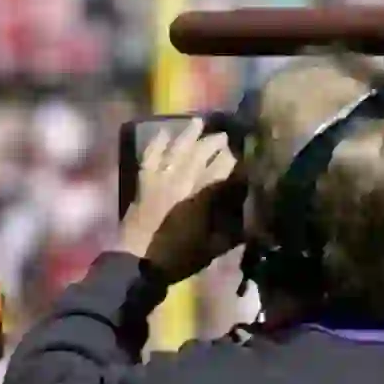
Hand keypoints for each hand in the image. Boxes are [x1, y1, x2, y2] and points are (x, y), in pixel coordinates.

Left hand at [117, 118, 237, 284]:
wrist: (137, 262)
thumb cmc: (177, 258)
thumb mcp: (211, 249)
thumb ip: (229, 233)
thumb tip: (246, 223)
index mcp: (200, 196)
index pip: (220, 168)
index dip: (231, 159)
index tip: (238, 155)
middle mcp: (181, 181)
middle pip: (199, 152)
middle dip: (213, 141)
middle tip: (223, 135)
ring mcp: (160, 178)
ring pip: (176, 149)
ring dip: (188, 134)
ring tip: (198, 121)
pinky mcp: (144, 182)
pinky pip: (151, 156)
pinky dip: (157, 143)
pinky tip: (163, 134)